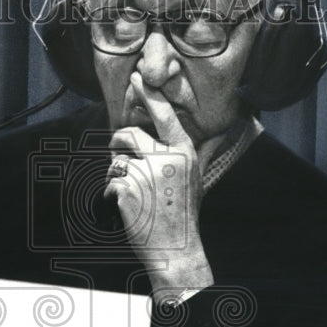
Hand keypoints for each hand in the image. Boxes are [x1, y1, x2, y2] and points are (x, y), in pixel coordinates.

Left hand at [104, 73, 213, 299]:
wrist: (177, 249)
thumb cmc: (184, 214)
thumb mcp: (195, 179)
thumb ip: (190, 154)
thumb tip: (215, 132)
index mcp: (184, 152)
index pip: (164, 116)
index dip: (149, 95)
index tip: (137, 78)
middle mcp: (166, 158)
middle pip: (127, 134)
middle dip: (117, 143)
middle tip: (120, 156)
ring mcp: (146, 173)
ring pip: (116, 161)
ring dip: (118, 176)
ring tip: (136, 195)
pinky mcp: (127, 189)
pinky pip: (110, 182)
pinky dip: (114, 195)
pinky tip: (131, 209)